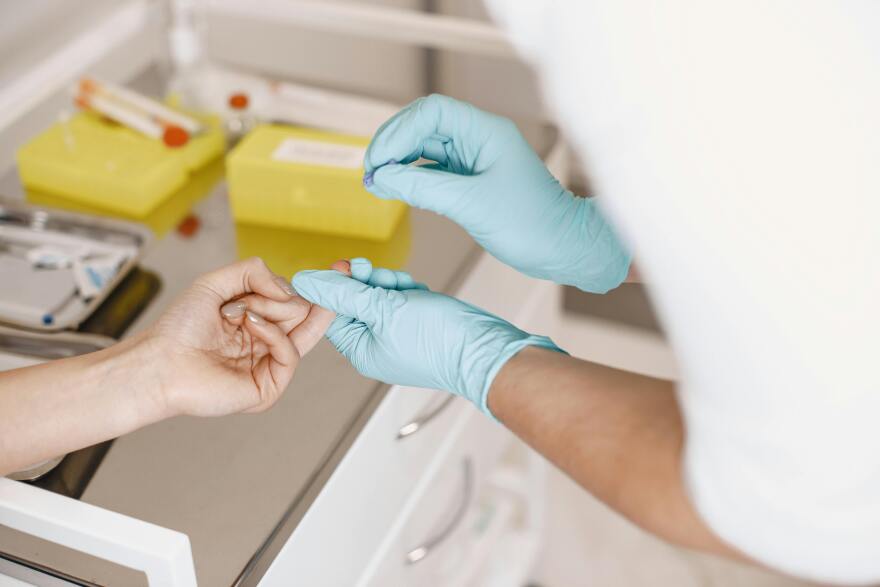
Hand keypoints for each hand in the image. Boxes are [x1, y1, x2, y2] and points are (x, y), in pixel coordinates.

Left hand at [146, 257, 337, 416]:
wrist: (160, 362)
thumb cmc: (180, 328)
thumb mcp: (216, 282)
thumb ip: (253, 271)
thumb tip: (288, 288)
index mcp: (257, 321)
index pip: (296, 301)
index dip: (315, 288)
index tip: (340, 268)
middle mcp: (266, 342)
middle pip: (304, 313)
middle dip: (287, 298)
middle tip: (261, 297)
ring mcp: (269, 365)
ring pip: (302, 330)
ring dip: (275, 311)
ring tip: (244, 311)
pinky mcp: (269, 387)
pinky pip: (290, 353)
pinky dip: (274, 334)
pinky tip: (251, 325)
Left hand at [293, 258, 563, 415]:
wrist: (485, 349)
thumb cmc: (438, 338)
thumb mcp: (384, 309)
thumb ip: (343, 294)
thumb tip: (305, 281)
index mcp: (361, 351)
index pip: (331, 312)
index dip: (336, 286)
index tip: (345, 266)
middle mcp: (376, 346)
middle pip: (354, 302)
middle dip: (365, 282)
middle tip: (373, 272)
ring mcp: (397, 336)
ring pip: (379, 297)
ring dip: (387, 284)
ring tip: (403, 284)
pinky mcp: (417, 326)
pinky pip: (401, 301)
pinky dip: (406, 290)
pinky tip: (417, 291)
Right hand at [363, 94, 630, 293]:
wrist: (563, 248)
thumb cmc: (531, 224)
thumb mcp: (470, 205)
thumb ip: (422, 188)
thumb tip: (380, 179)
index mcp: (485, 131)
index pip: (431, 112)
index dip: (399, 132)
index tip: (378, 161)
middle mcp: (478, 138)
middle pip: (423, 126)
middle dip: (392, 145)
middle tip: (369, 173)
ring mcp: (474, 158)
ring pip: (424, 148)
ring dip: (397, 163)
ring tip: (375, 184)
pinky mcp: (471, 180)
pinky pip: (432, 170)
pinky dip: (410, 178)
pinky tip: (393, 190)